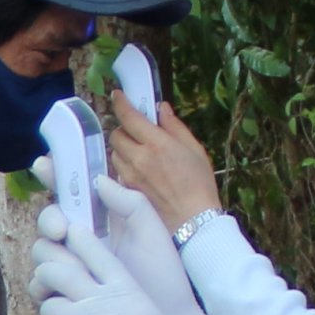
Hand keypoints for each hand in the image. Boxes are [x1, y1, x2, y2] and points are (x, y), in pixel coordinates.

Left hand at [35, 220, 250, 314]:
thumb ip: (122, 298)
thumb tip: (95, 291)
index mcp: (127, 288)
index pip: (92, 249)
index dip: (76, 241)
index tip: (69, 237)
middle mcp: (101, 302)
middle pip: (57, 269)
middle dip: (49, 274)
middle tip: (51, 284)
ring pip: (48, 304)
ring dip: (54, 313)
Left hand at [106, 99, 224, 224]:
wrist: (193, 219)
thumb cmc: (199, 183)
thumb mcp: (194, 148)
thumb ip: (174, 126)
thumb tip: (161, 109)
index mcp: (157, 143)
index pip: (129, 117)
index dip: (120, 103)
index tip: (117, 95)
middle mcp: (139, 157)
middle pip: (116, 134)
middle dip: (123, 129)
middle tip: (137, 131)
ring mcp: (130, 175)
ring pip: (115, 153)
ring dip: (123, 148)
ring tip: (140, 151)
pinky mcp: (128, 189)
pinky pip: (118, 170)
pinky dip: (124, 164)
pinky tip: (139, 168)